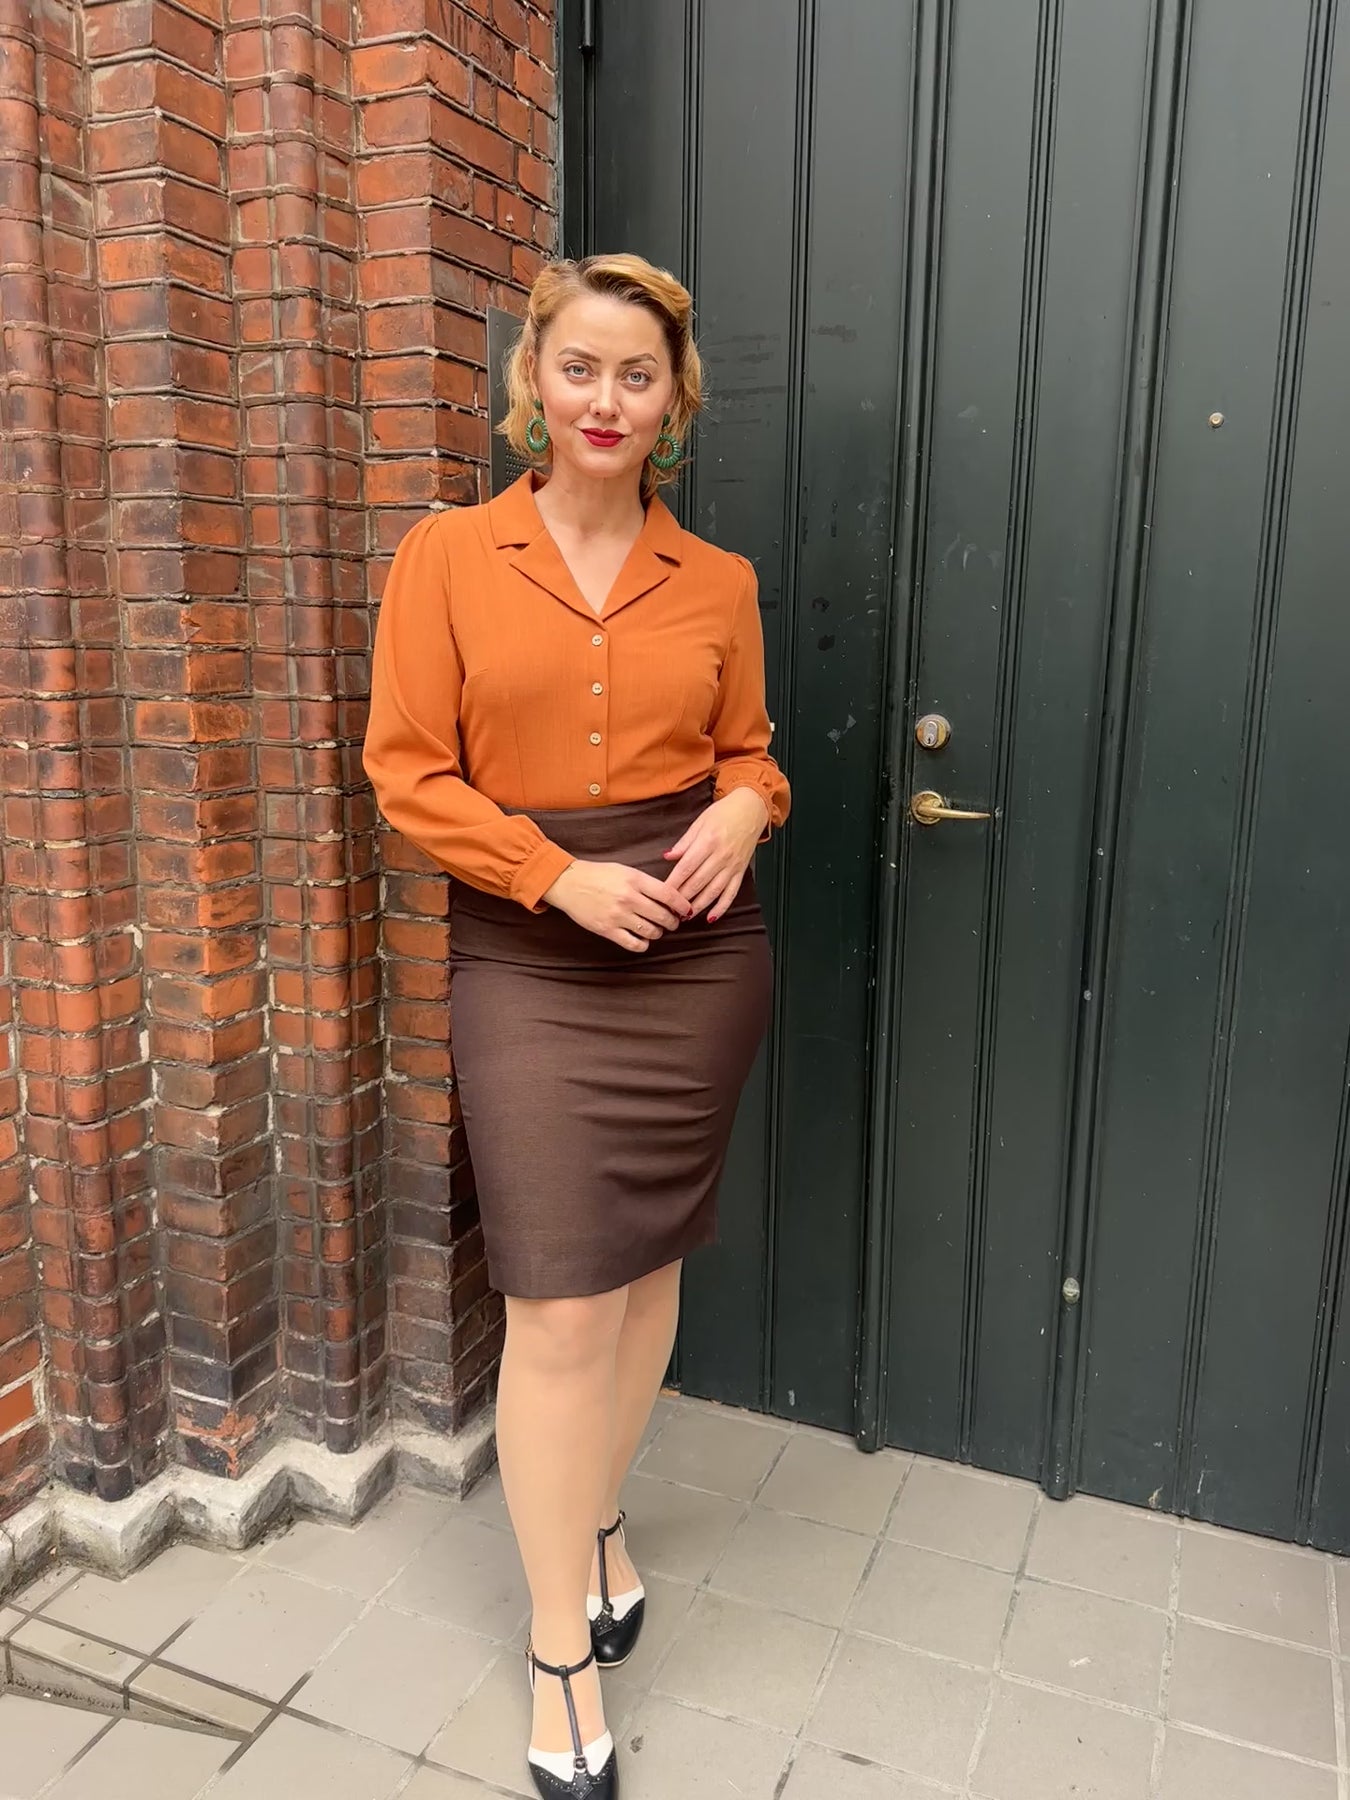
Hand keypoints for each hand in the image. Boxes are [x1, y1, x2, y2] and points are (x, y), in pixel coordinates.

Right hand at [543, 860, 692, 952]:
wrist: (569, 883)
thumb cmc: (598, 875)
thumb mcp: (625, 871)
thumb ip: (646, 883)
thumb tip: (670, 898)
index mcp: (635, 880)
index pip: (669, 895)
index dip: (682, 905)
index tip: (687, 910)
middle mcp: (628, 898)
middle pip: (663, 916)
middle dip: (673, 922)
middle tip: (672, 922)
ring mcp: (618, 915)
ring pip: (652, 932)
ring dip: (659, 932)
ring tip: (656, 929)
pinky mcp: (607, 930)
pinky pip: (635, 944)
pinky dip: (644, 944)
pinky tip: (642, 939)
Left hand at [663, 788, 768, 919]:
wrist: (752, 809)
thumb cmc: (725, 812)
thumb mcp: (700, 822)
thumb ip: (684, 843)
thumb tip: (667, 856)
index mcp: (708, 842)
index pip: (686, 868)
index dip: (673, 883)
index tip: (661, 894)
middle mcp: (721, 856)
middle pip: (698, 883)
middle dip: (682, 899)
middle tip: (669, 909)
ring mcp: (732, 866)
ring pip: (713, 892)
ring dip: (698, 907)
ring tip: (685, 916)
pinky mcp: (741, 871)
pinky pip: (731, 893)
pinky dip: (721, 907)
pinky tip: (711, 917)